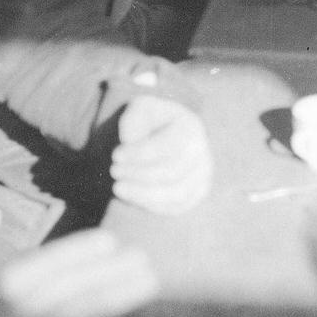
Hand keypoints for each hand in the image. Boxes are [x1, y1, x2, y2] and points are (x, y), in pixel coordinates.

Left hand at [112, 94, 212, 214]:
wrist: (163, 134)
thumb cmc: (148, 121)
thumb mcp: (139, 109)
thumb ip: (133, 119)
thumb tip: (130, 142)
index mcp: (190, 127)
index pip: (167, 146)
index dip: (139, 154)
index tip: (115, 155)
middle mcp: (202, 152)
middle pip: (172, 172)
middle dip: (138, 174)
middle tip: (113, 171)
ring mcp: (203, 174)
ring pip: (177, 195)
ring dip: (143, 194)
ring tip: (118, 187)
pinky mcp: (197, 192)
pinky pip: (178, 207)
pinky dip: (152, 206)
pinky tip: (131, 196)